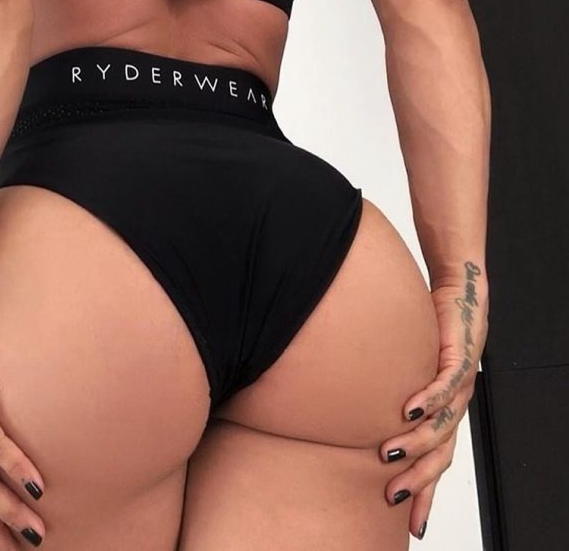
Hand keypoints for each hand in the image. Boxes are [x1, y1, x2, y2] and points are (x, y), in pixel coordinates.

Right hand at [379, 262, 488, 540]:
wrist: (457, 292)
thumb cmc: (429, 328)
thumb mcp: (406, 368)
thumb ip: (388, 389)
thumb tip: (351, 405)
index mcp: (443, 411)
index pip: (436, 462)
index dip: (425, 492)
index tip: (409, 520)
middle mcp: (454, 405)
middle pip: (440, 455)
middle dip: (417, 479)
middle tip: (391, 494)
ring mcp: (459, 385)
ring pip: (441, 426)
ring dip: (416, 443)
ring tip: (388, 453)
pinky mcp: (460, 359)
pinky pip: (444, 386)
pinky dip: (426, 400)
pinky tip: (407, 410)